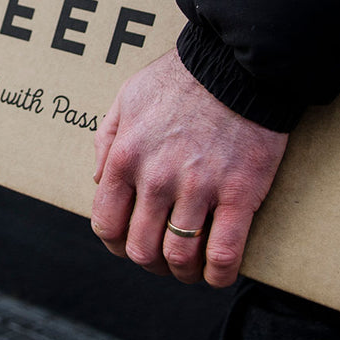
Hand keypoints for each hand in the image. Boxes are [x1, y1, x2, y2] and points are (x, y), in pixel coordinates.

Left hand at [92, 48, 287, 287]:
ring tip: (191, 269)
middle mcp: (156, 178)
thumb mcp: (127, 97)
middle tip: (162, 258)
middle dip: (149, 262)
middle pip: (140, 249)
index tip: (129, 243)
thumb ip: (107, 139)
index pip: (106, 224)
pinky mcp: (238, 194)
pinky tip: (219, 274)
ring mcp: (198, 189)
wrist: (237, 65)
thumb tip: (100, 180)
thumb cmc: (181, 78)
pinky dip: (219, 275)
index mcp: (126, 157)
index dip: (116, 243)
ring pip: (179, 258)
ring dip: (182, 273)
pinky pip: (224, 253)